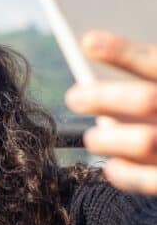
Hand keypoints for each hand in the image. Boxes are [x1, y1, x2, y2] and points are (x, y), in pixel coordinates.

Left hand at [65, 30, 156, 194]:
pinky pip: (154, 182)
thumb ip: (154, 80)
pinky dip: (126, 176)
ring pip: (145, 142)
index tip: (87, 42)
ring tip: (91, 137)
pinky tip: (111, 168)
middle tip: (74, 97)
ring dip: (109, 139)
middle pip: (146, 100)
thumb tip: (99, 61)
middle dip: (103, 97)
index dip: (124, 51)